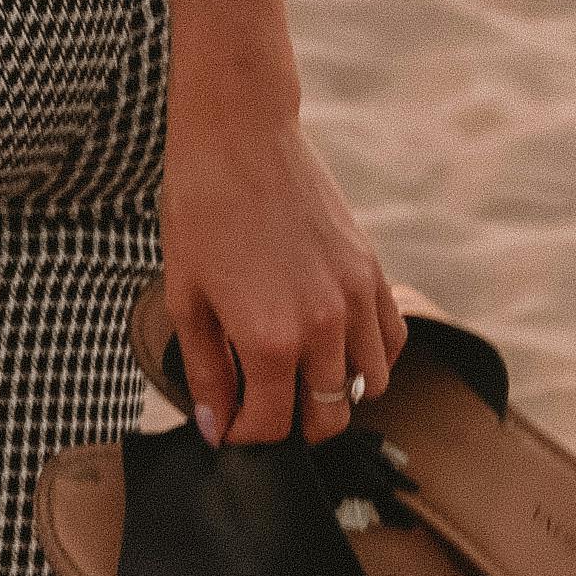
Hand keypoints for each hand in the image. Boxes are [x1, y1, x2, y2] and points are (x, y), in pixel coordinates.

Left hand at [150, 102, 402, 446]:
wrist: (240, 136)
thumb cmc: (200, 209)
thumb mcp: (185, 296)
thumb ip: (206, 371)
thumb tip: (214, 426)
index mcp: (270, 340)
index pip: (271, 428)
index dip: (245, 439)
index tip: (230, 430)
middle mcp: (324, 328)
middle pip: (327, 418)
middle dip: (294, 429)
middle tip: (264, 411)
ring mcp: (356, 300)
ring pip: (369, 387)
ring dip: (335, 395)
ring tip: (299, 379)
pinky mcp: (372, 272)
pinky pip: (391, 341)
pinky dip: (371, 359)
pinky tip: (337, 348)